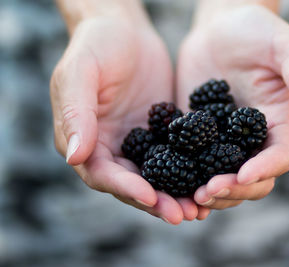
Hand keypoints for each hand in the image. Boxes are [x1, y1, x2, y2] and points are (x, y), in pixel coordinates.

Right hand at [50, 11, 208, 223]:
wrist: (125, 29)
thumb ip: (76, 112)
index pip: (102, 173)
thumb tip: (75, 156)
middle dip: (156, 201)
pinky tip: (208, 182)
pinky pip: (175, 158)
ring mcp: (137, 143)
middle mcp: (110, 147)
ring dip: (175, 194)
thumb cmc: (96, 45)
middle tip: (182, 215)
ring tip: (199, 209)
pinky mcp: (160, 134)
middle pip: (131, 184)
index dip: (125, 187)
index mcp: (84, 139)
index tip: (150, 197)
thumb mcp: (80, 72)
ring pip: (156, 177)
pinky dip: (189, 173)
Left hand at [177, 2, 288, 208]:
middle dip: (232, 190)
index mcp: (279, 123)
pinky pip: (194, 163)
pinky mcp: (199, 137)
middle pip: (251, 179)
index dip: (263, 170)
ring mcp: (225, 141)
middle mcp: (253, 139)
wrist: (219, 27)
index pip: (278, 157)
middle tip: (206, 192)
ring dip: (210, 193)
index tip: (242, 174)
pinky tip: (171, 186)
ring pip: (223, 179)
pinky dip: (185, 179)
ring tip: (189, 197)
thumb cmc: (257, 31)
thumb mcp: (285, 47)